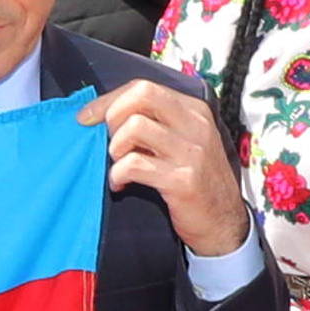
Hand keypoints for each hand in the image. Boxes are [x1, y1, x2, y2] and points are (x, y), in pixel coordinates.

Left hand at [82, 78, 249, 258]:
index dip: (109, 100)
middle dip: (111, 115)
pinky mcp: (183, 180)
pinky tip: (120, 184)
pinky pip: (135, 165)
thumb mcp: (182, 143)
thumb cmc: (195, 181)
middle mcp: (195, 125)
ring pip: (135, 127)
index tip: (87, 117)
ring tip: (118, 165)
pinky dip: (118, 174)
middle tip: (106, 141)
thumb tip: (106, 116)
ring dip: (115, 148)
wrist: (223, 223)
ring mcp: (192, 152)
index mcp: (193, 111)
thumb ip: (155, 125)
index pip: (144, 87)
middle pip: (142, 95)